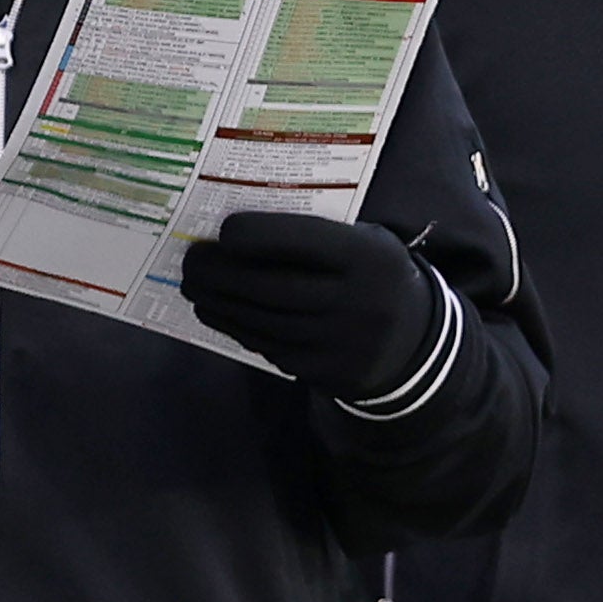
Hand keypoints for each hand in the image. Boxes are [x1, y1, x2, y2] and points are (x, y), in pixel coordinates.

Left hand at [176, 213, 445, 399]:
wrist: (413, 341)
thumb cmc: (372, 276)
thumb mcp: (366, 243)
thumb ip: (317, 236)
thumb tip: (239, 229)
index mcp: (367, 258)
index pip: (302, 241)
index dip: (256, 235)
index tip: (222, 230)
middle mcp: (355, 302)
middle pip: (270, 287)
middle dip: (220, 273)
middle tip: (190, 260)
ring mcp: (337, 343)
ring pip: (261, 320)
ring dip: (218, 302)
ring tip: (193, 285)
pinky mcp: (321, 372)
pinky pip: (265, 346)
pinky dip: (234, 326)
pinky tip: (214, 310)